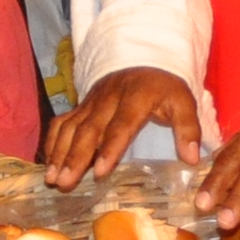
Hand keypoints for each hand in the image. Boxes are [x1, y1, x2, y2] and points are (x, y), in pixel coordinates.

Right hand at [47, 65, 205, 187]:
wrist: (143, 56)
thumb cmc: (164, 87)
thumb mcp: (183, 102)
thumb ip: (188, 129)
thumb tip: (192, 159)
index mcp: (135, 99)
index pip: (120, 126)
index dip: (109, 149)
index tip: (99, 172)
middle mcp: (108, 100)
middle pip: (88, 130)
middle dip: (74, 157)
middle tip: (64, 182)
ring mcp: (91, 103)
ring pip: (70, 127)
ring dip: (59, 153)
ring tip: (51, 178)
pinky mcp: (81, 106)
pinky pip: (62, 122)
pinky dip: (52, 142)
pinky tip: (48, 163)